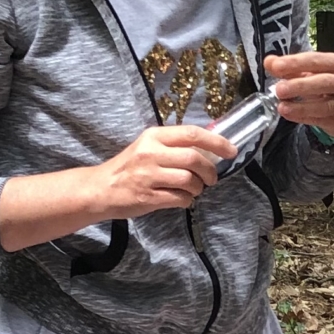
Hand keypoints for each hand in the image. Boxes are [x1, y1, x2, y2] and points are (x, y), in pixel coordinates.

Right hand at [98, 124, 235, 217]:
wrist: (100, 188)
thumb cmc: (129, 167)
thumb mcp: (148, 147)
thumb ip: (174, 146)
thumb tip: (210, 149)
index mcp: (154, 136)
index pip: (192, 134)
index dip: (216, 142)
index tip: (232, 150)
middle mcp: (151, 153)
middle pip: (194, 158)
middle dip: (210, 171)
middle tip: (212, 179)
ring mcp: (148, 175)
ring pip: (189, 180)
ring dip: (198, 188)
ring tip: (193, 190)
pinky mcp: (148, 196)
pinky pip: (180, 198)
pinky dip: (187, 200)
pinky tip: (182, 199)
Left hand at [263, 51, 333, 136]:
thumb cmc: (322, 84)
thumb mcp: (306, 71)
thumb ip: (288, 67)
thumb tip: (269, 62)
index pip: (315, 60)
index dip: (295, 63)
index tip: (276, 67)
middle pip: (324, 82)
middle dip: (299, 85)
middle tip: (279, 89)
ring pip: (324, 105)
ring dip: (301, 106)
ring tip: (282, 106)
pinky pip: (320, 119)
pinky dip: (303, 117)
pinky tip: (289, 115)